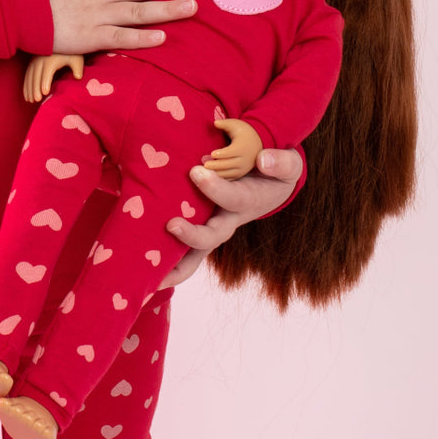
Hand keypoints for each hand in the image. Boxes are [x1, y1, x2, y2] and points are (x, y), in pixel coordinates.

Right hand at [23, 53, 83, 102]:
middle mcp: (40, 60)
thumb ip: (77, 68)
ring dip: (29, 89)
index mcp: (51, 59)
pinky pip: (27, 75)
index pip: (47, 72)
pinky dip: (26, 86)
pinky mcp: (32, 63)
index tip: (44, 93)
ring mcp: (34, 61)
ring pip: (30, 77)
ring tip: (30, 101)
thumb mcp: (76, 59)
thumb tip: (78, 77)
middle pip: (36, 76)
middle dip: (35, 88)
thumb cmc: (70, 53)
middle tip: (36, 100)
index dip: (45, 82)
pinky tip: (27, 95)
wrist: (61, 41)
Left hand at [157, 148, 303, 289]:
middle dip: (193, 235)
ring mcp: (214, 226)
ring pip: (196, 252)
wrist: (271, 182)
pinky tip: (148, 273)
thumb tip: (264, 161)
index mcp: (248, 201)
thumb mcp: (289, 164)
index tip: (196, 172)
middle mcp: (229, 220)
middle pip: (212, 236)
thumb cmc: (276, 170)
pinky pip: (186, 253)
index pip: (232, 198)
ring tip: (153, 276)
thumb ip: (281, 162)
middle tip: (172, 225)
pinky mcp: (202, 226)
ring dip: (176, 264)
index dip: (215, 188)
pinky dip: (169, 265)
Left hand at [203, 118, 262, 178]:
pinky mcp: (240, 174)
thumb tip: (215, 123)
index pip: (231, 152)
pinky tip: (210, 175)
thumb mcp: (235, 125)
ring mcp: (243, 168)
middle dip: (216, 165)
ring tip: (205, 169)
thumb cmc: (242, 132)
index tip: (212, 153)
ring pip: (229, 173)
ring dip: (216, 173)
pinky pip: (230, 179)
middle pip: (229, 164)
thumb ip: (224, 124)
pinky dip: (220, 178)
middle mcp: (244, 160)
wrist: (257, 144)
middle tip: (204, 164)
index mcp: (242, 148)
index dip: (222, 153)